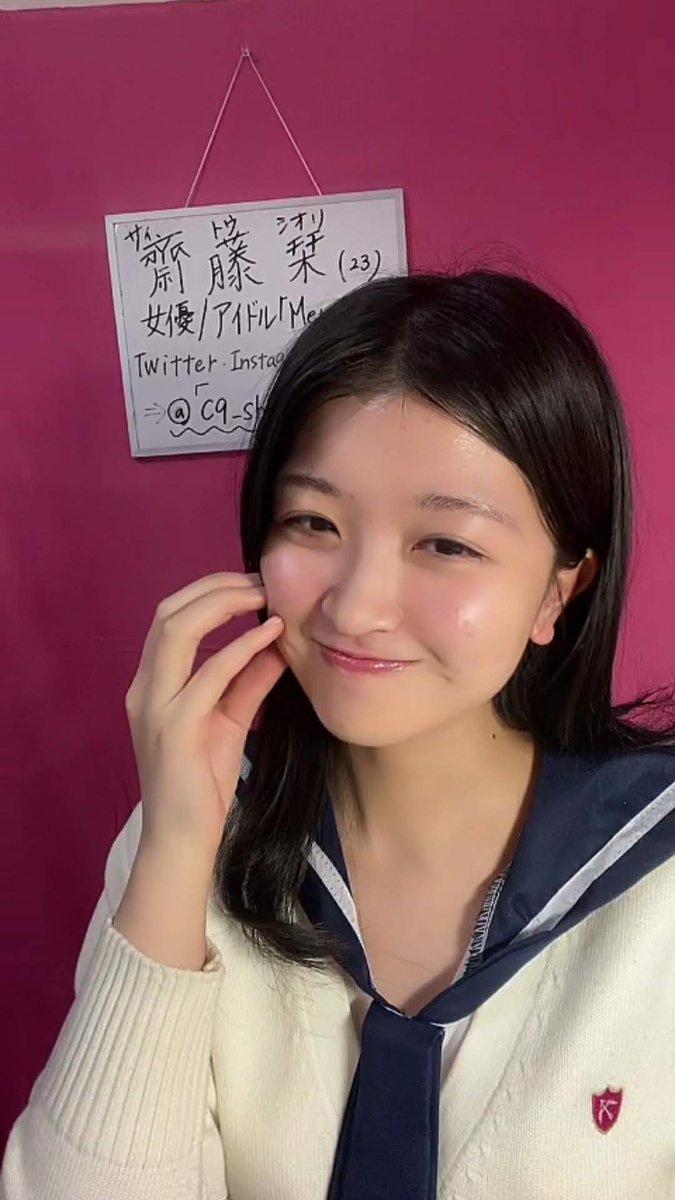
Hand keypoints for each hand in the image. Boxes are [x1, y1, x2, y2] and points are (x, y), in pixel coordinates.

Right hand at [124, 571, 285, 862]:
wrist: (183, 840)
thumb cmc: (202, 784)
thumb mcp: (229, 721)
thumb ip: (248, 682)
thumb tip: (277, 645)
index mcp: (151, 684)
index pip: (171, 616)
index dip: (209, 591)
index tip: (253, 583)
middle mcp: (144, 688)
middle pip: (168, 612)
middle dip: (216, 586)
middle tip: (261, 580)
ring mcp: (154, 707)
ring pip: (176, 631)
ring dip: (223, 604)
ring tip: (262, 594)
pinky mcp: (174, 730)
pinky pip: (207, 675)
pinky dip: (240, 647)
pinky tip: (269, 634)